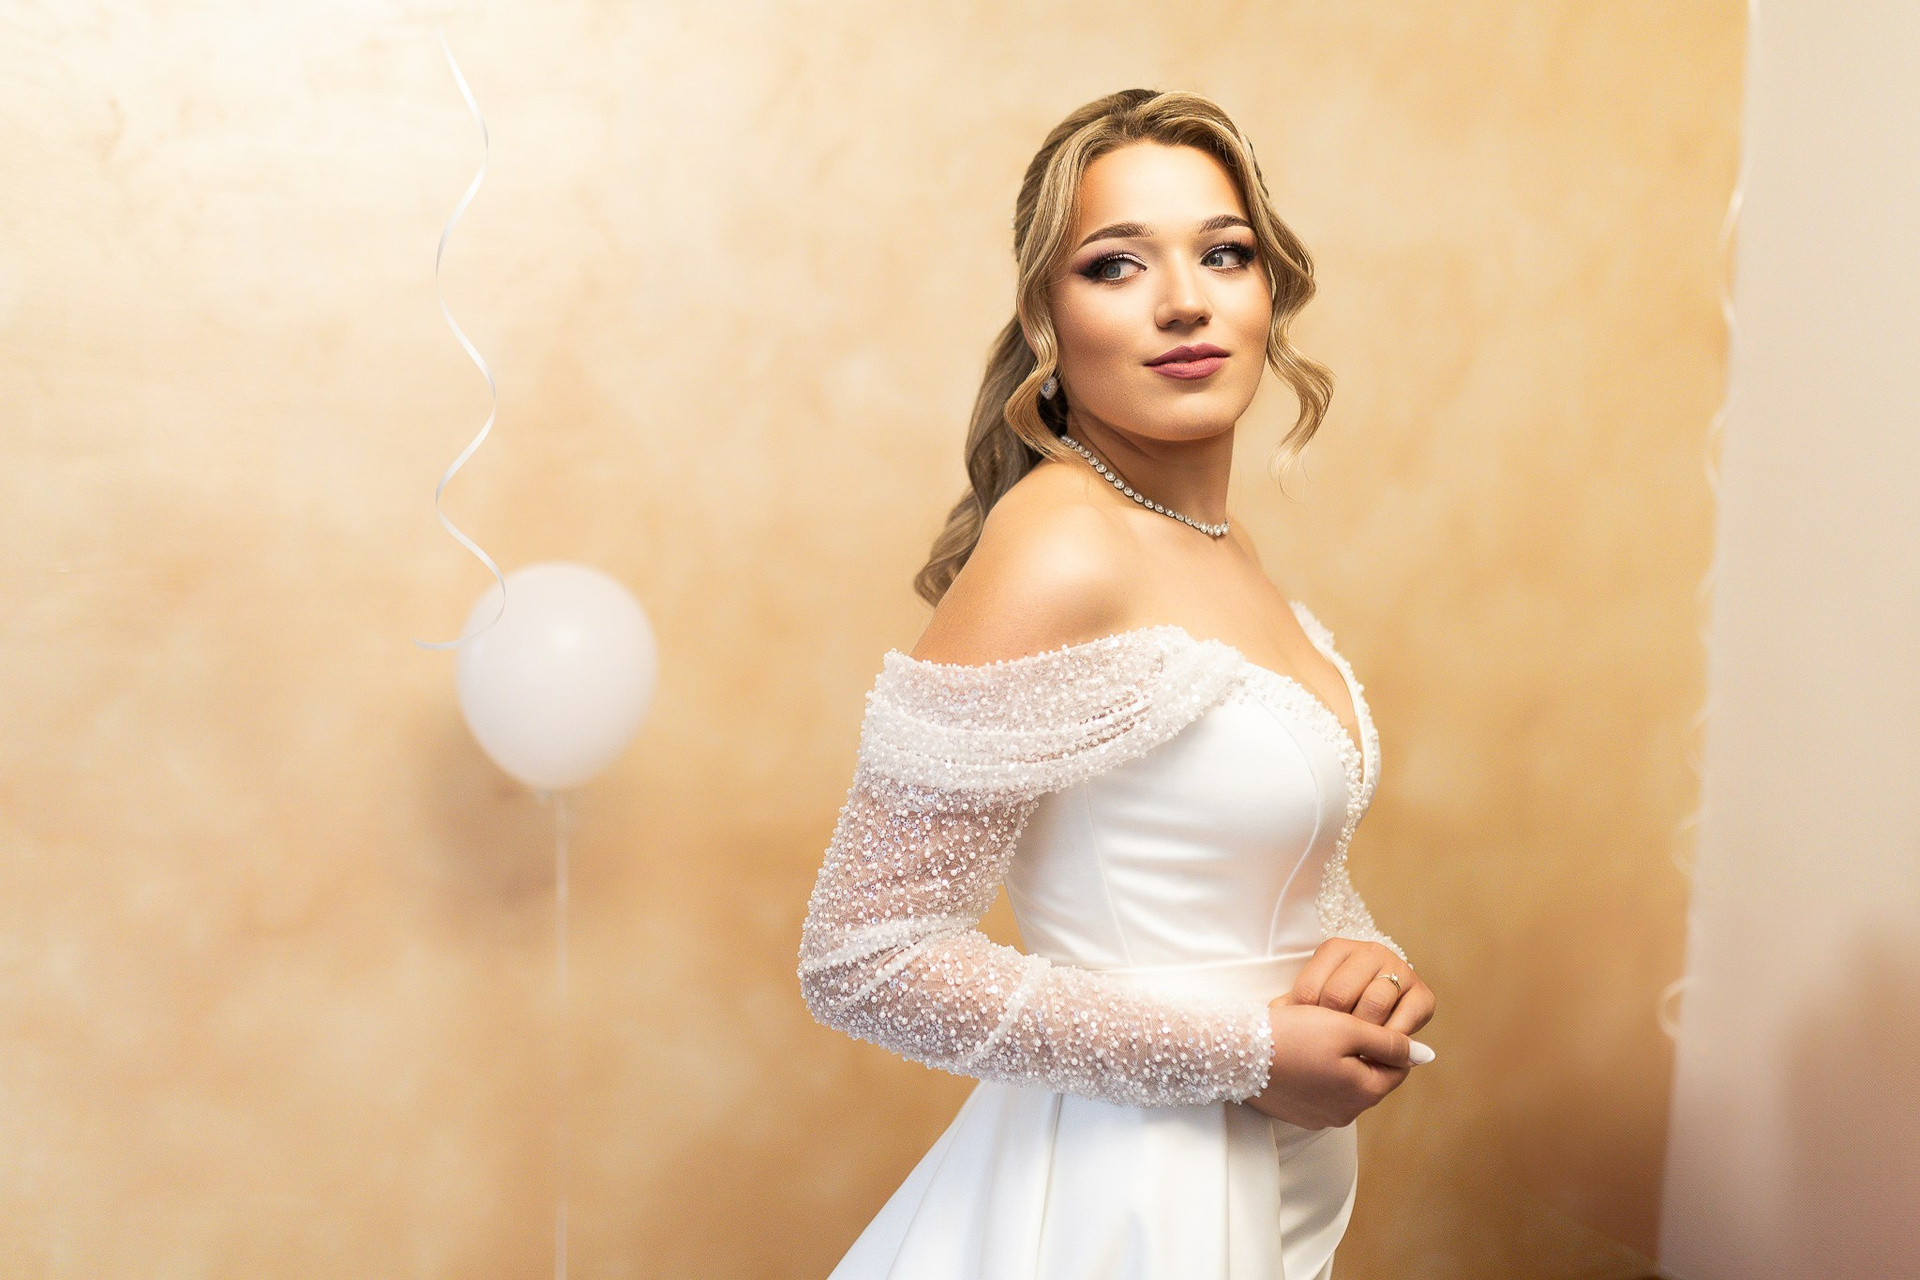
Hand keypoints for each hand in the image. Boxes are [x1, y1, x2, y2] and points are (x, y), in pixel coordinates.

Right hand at [1243, 1000, 1415, 1128]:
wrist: (1235, 1053)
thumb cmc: (1293, 1035)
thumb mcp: (1347, 1028)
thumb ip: (1389, 1041)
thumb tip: (1425, 1055)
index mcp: (1364, 1093)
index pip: (1397, 1068)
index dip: (1387, 1040)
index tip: (1367, 1019)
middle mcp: (1345, 1114)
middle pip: (1369, 1078)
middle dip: (1362, 1052)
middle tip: (1337, 1023)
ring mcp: (1318, 1117)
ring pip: (1343, 1085)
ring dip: (1339, 1063)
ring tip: (1315, 1035)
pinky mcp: (1296, 1114)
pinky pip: (1318, 1092)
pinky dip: (1316, 1073)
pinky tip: (1298, 1053)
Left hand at [1284, 938, 1433, 1038]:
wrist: (1384, 1002)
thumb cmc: (1337, 1004)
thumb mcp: (1313, 998)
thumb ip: (1293, 1005)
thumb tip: (1275, 1016)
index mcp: (1335, 948)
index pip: (1310, 988)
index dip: (1305, 1020)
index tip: (1306, 1038)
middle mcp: (1370, 952)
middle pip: (1339, 995)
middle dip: (1332, 1028)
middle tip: (1329, 1048)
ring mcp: (1399, 969)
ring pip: (1373, 1006)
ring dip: (1362, 1035)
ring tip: (1352, 1052)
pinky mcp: (1423, 994)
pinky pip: (1406, 1019)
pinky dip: (1391, 1039)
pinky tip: (1378, 1052)